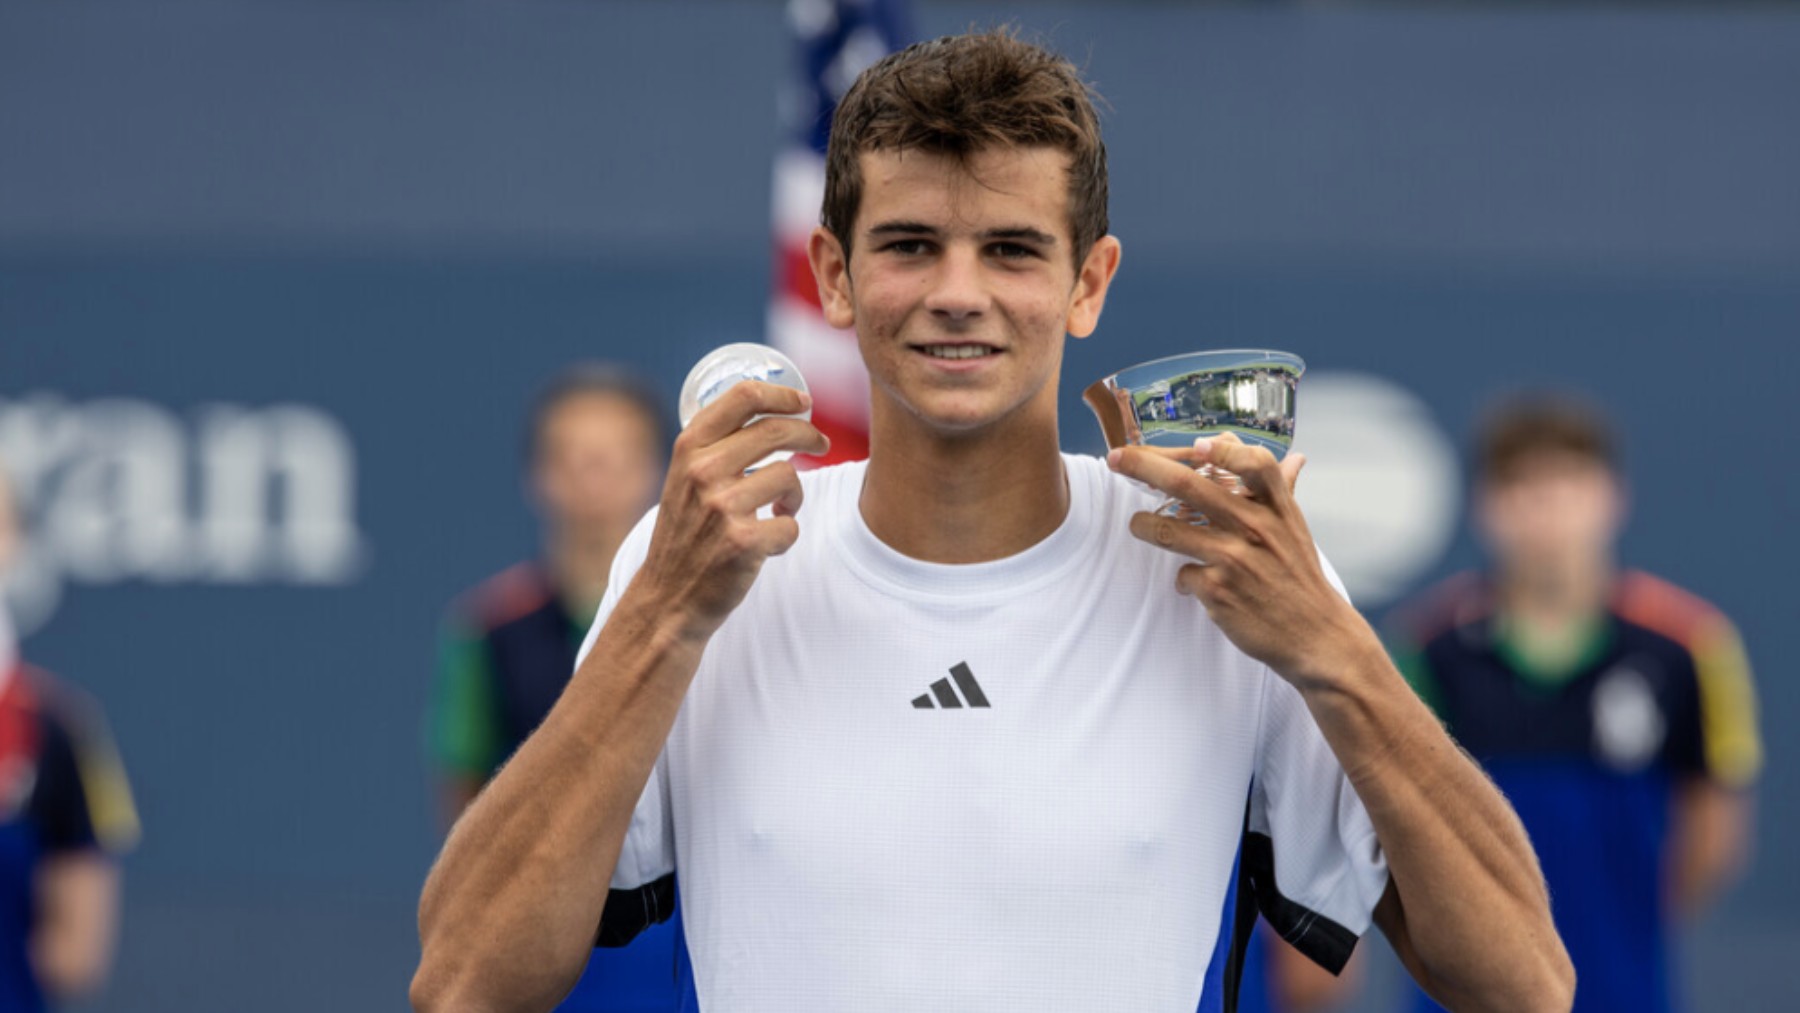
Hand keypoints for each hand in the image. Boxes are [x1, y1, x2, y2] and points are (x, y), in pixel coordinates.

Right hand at [633, 381, 827, 641]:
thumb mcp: (685, 478)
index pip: (743, 396)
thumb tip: (775, 412)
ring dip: (795, 496)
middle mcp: (703, 471)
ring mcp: (722, 506)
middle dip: (809, 436)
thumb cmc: (688, 532)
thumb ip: (717, 447)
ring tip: (779, 510)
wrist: (668, 596)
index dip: (783, 394)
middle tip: (821, 445)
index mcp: (689, 447)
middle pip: (777, 430)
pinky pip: (791, 524)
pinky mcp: (743, 541)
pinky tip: (766, 544)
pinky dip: (786, 535)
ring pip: (790, 477)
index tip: (803, 402)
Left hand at [1107, 434, 1370, 687]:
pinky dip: (1183, 580)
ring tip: (1138, 525)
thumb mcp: (1296, 528)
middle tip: (1114, 459)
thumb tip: (1293, 457)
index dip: (1225, 449)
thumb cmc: (1299, 575)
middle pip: (1190, 486)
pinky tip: (1193, 586)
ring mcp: (1235, 558)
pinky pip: (1182, 575)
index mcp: (1277, 507)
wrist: (1316, 636)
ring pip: (1169, 530)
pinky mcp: (1218, 591)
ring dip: (1144, 525)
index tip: (1197, 445)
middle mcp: (1256, 527)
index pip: (1255, 463)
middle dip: (1144, 467)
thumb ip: (1282, 490)